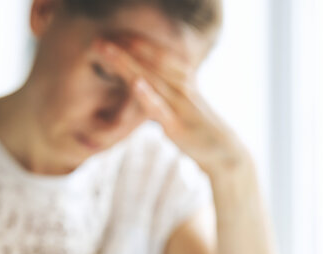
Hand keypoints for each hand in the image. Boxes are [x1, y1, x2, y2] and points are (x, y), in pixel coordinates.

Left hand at [94, 35, 249, 176]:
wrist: (223, 150)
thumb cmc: (198, 125)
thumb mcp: (181, 101)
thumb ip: (163, 89)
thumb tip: (140, 82)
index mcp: (182, 76)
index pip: (154, 54)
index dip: (132, 43)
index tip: (110, 34)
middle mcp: (181, 84)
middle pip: (148, 62)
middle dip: (123, 49)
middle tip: (99, 40)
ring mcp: (179, 104)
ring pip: (150, 79)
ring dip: (128, 64)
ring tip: (108, 51)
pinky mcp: (177, 125)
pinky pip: (160, 108)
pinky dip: (148, 95)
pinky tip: (136, 83)